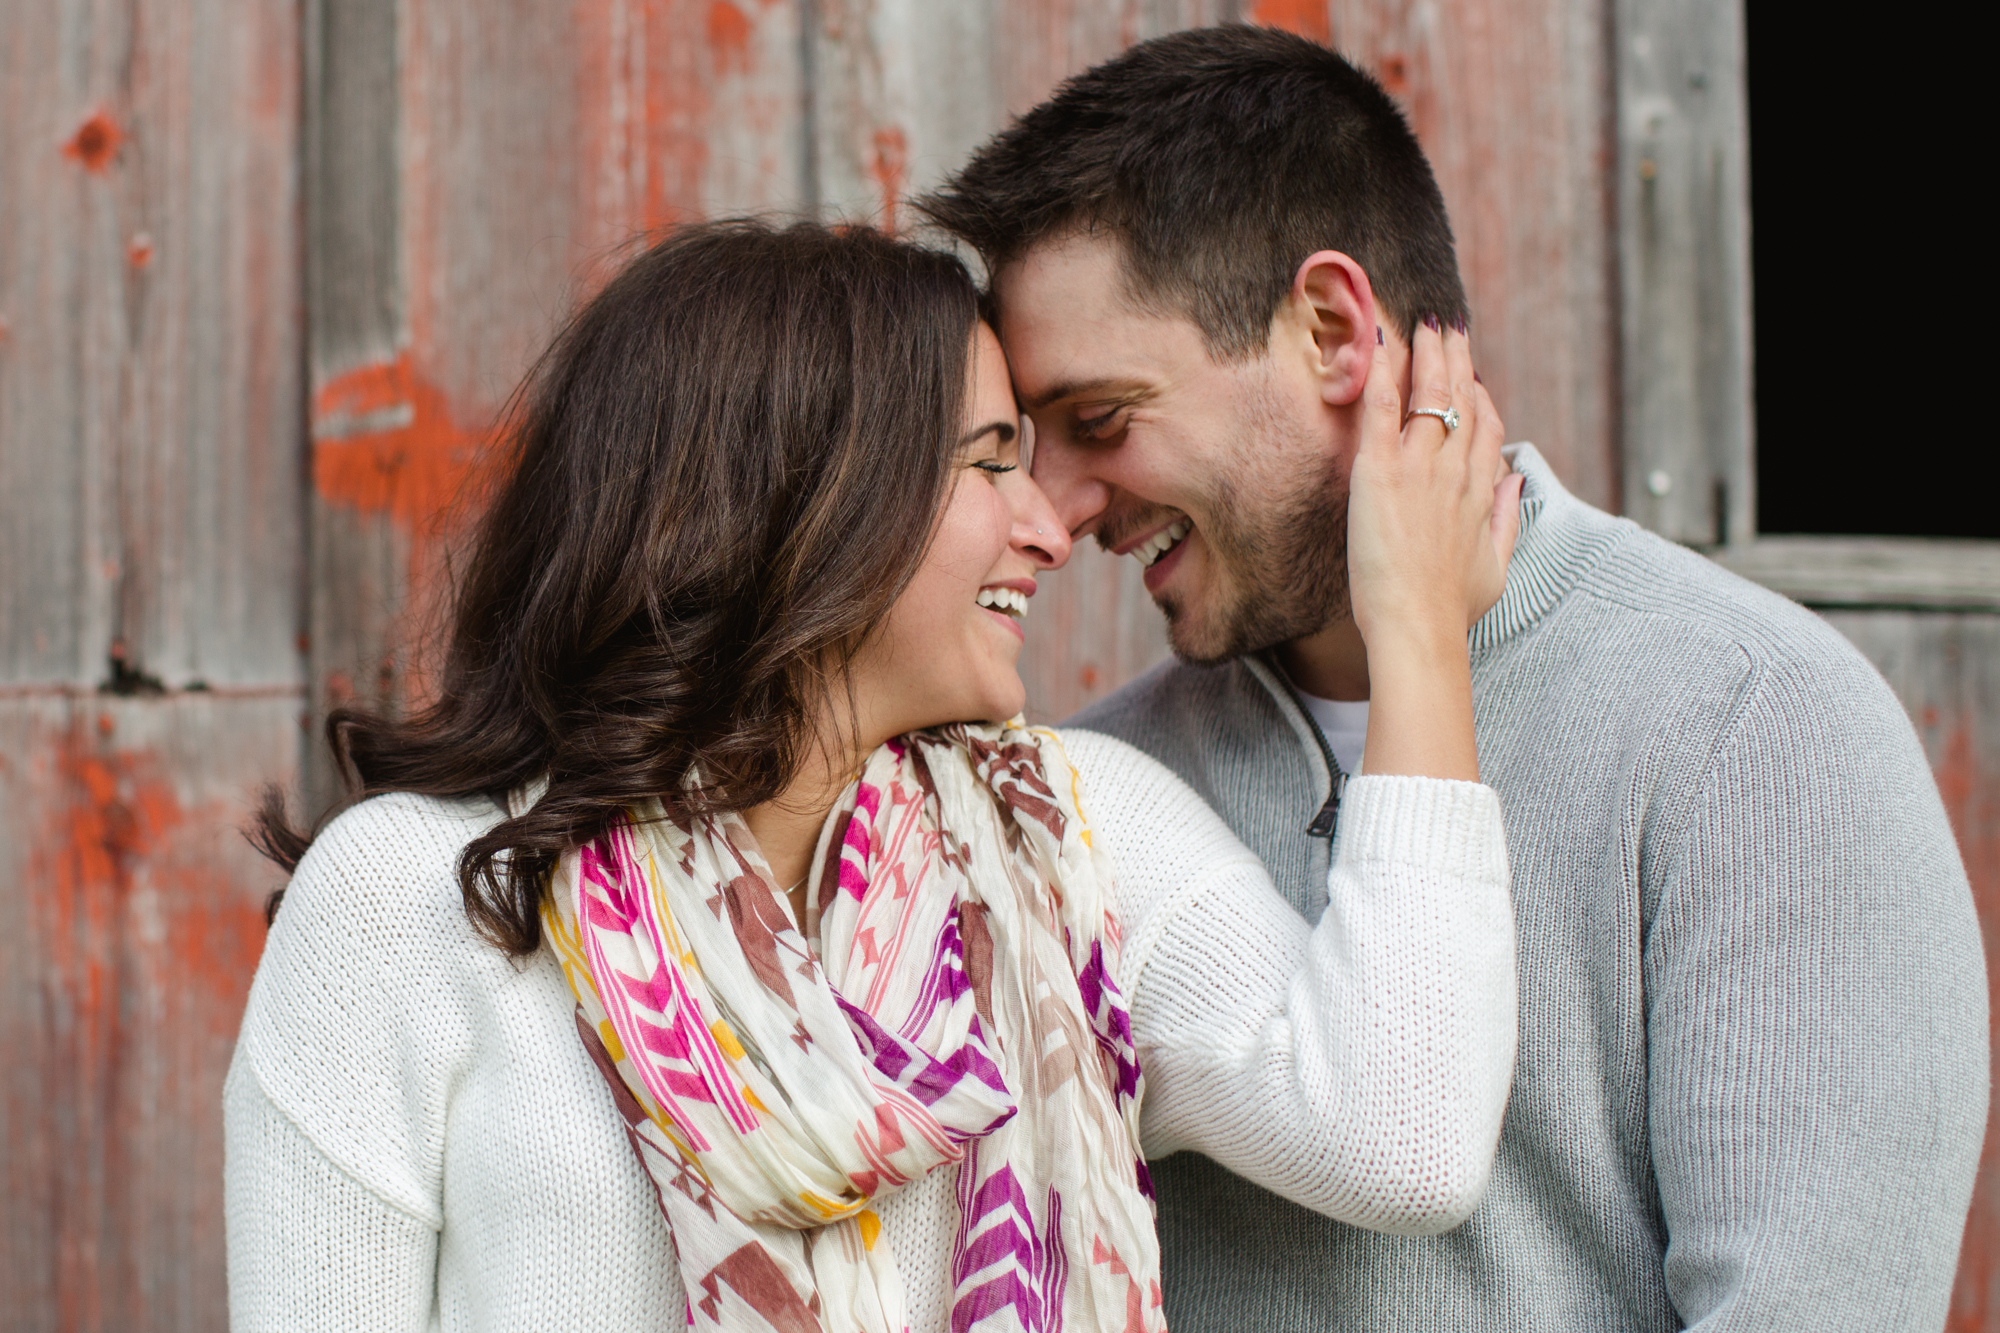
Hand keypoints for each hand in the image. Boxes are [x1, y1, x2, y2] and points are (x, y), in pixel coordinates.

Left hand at [1345, 319, 1521, 655]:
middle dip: (1457, 358)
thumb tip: (1516, 481)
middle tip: (1449, 327)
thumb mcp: (1495, 566)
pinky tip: (1375, 342)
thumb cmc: (1450, 610)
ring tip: (1424, 324)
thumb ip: (1507, 519)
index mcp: (1480, 492)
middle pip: (1463, 399)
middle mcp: (1455, 471)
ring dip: (1427, 353)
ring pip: (1429, 393)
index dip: (1479, 396)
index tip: (1471, 375)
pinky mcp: (1380, 472)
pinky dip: (1378, 371)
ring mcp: (1419, 467)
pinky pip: (1380, 409)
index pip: (1486, 428)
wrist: (1418, 628)